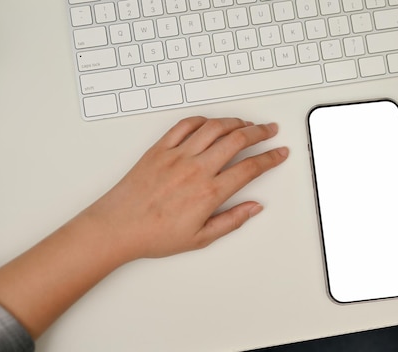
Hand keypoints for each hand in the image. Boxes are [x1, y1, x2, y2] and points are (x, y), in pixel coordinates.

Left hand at [81, 116, 288, 260]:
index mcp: (209, 192)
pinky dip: (202, 120)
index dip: (271, 158)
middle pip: (238, 140)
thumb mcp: (200, 238)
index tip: (280, 153)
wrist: (117, 227)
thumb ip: (232, 220)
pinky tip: (211, 123)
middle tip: (270, 130)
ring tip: (246, 124)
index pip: (251, 168)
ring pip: (214, 128)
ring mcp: (177, 155)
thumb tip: (254, 208)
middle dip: (260, 132)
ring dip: (235, 122)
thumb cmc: (154, 235)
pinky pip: (185, 125)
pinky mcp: (160, 149)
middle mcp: (196, 169)